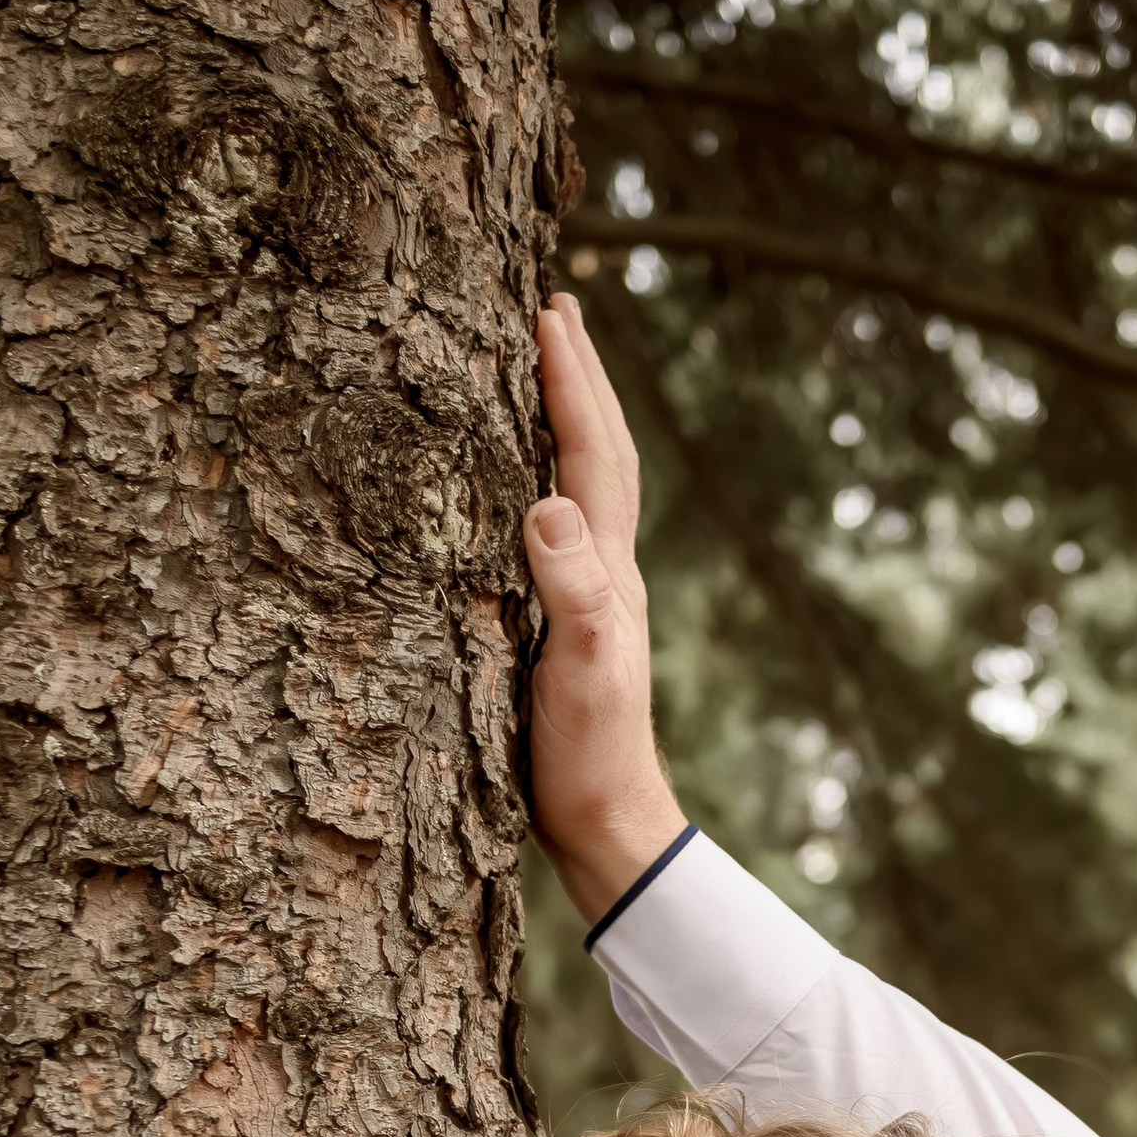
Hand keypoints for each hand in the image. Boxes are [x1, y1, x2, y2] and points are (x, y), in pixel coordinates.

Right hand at [524, 297, 685, 925]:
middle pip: (600, 454)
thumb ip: (570, 590)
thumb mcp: (578, 673)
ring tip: (548, 370)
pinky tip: (528, 483)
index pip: (590, 454)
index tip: (549, 312)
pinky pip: (560, 526)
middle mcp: (605, 571)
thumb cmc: (588, 757)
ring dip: (570, 420)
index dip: (569, 383)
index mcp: (607, 570)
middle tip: (558, 308)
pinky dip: (547, 478)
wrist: (608, 828)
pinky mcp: (565, 624)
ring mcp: (589, 596)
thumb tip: (549, 503)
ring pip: (586, 484)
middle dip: (578, 379)